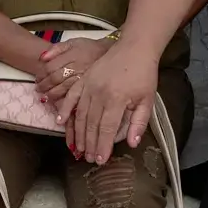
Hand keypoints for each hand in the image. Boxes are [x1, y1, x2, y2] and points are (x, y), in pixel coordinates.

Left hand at [35, 37, 110, 108]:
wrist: (108, 53)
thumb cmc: (88, 48)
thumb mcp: (73, 42)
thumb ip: (57, 48)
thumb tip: (42, 58)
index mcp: (71, 55)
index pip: (51, 66)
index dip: (41, 74)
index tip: (37, 79)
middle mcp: (77, 66)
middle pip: (55, 78)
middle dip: (44, 85)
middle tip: (38, 89)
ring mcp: (84, 78)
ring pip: (63, 88)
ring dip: (52, 94)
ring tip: (46, 96)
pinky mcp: (90, 87)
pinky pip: (75, 96)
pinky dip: (65, 101)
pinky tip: (59, 103)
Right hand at [64, 40, 160, 166]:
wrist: (134, 48)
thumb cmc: (143, 75)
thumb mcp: (147, 100)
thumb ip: (139, 122)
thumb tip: (132, 144)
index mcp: (117, 99)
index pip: (107, 128)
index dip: (103, 146)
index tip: (100, 160)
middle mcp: (100, 94)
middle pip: (91, 124)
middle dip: (90, 144)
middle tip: (89, 159)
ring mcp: (89, 86)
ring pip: (80, 114)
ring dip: (78, 133)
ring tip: (79, 148)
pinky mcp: (84, 79)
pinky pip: (71, 97)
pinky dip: (65, 109)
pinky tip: (60, 122)